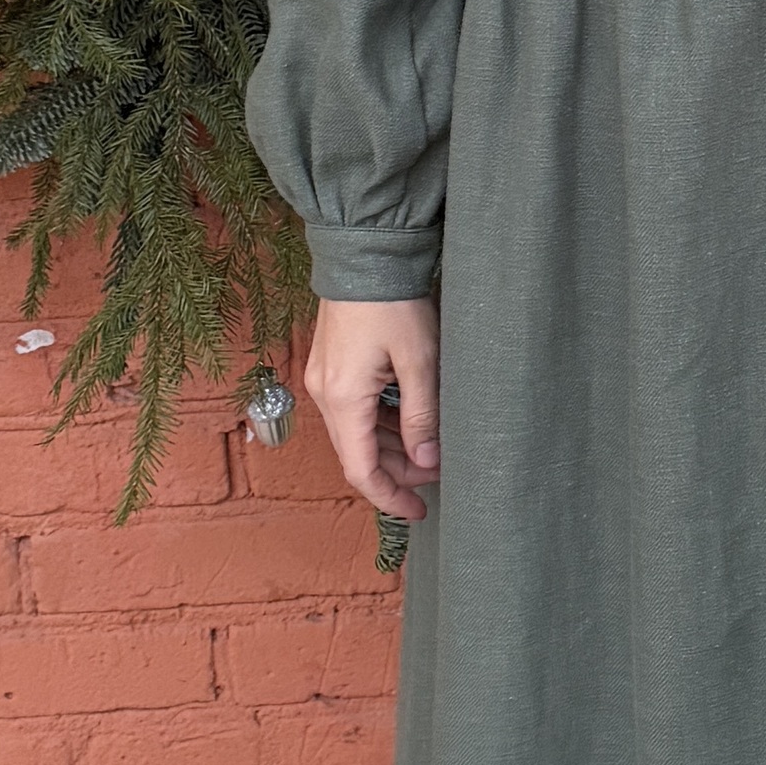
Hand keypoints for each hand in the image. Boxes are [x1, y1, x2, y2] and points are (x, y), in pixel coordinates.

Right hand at [305, 295, 440, 521]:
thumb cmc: (394, 302)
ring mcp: (325, 379)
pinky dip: (381, 422)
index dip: (390, 496)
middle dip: (399, 470)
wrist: (365, 252)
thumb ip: (422, 414)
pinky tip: (411, 421)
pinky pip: (355, 409)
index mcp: (344, 400)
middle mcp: (325, 394)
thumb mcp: (419, 361)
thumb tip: (427, 460)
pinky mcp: (332, 365)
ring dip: (393, 446)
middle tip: (440, 472)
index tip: (419, 511)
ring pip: (358, 431)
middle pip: (359, 453)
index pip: (361, 470)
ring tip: (433, 447)